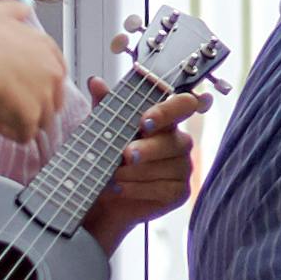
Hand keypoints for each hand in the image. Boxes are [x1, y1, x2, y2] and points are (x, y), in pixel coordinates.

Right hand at [0, 1, 67, 146]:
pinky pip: (24, 135)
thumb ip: (15, 11)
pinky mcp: (30, 117)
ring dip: (15, 119)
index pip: (54, 75)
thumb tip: (27, 8)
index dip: (33, 83)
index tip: (11, 84)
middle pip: (50, 100)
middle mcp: (52, 72)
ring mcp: (44, 96)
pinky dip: (6, 132)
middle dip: (28, 104)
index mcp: (48, 48)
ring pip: (38, 120)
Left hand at [88, 88, 211, 248]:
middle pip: (174, 140)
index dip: (169, 111)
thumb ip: (105, 105)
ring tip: (113, 175)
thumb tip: (96, 82)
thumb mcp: (103, 129)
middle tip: (126, 154)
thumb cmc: (109, 158)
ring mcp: (183, 168)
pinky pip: (164, 189)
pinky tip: (121, 188)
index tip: (145, 121)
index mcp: (166, 120)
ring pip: (167, 167)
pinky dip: (139, 189)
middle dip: (148, 148)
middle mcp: (179, 142)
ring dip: (137, 172)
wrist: (102, 198)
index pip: (184, 104)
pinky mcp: (179, 192)